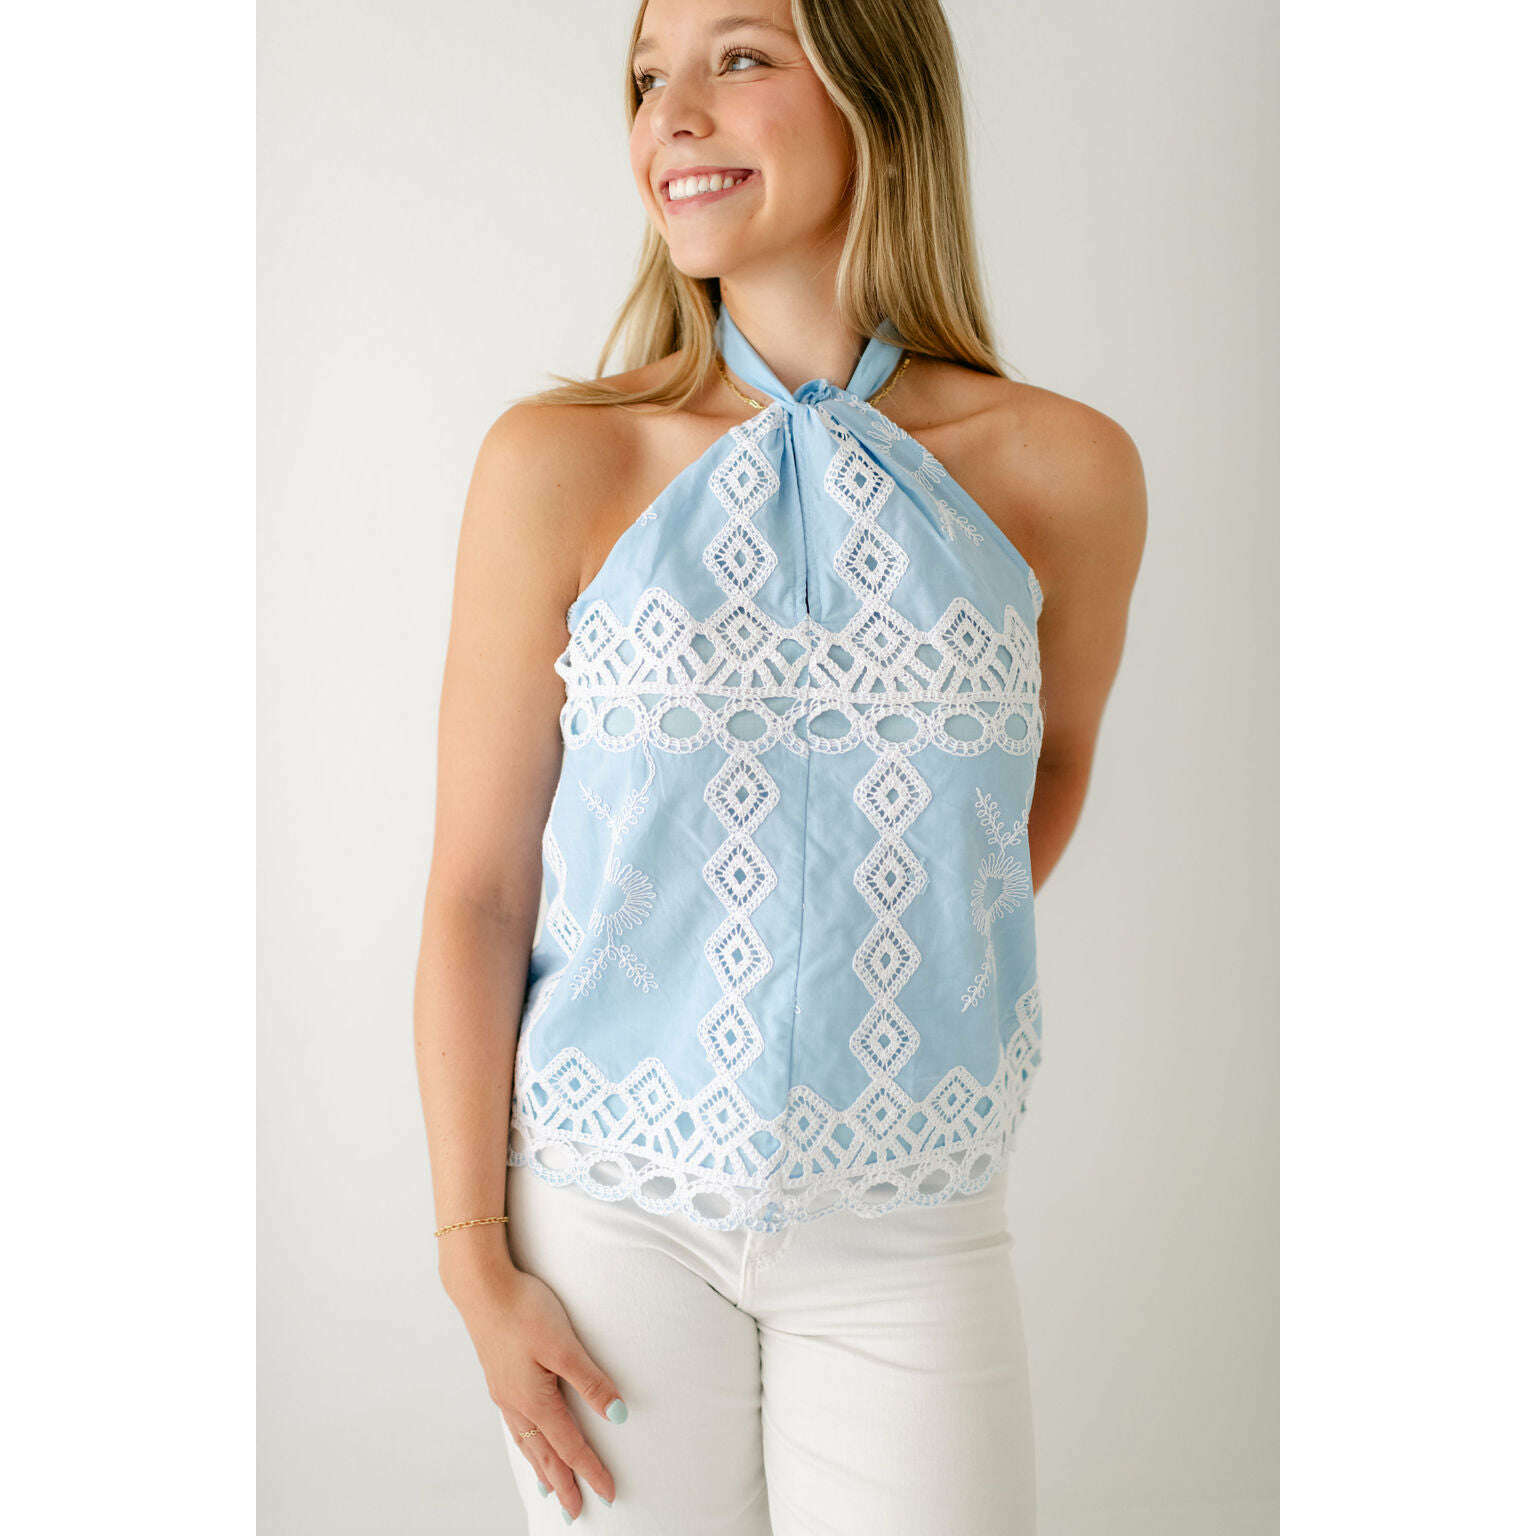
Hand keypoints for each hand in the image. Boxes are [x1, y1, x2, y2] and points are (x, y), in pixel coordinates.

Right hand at [452, 1263, 625, 1520]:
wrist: (482, 1286)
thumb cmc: (523, 1310)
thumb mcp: (564, 1345)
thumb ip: (590, 1381)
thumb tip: (617, 1415)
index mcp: (534, 1401)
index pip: (570, 1446)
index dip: (591, 1470)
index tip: (609, 1494)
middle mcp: (516, 1404)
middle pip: (544, 1454)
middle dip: (562, 1483)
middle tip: (575, 1512)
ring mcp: (504, 1391)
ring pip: (527, 1442)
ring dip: (541, 1468)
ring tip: (550, 1488)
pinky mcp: (498, 1377)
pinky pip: (515, 1425)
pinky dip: (526, 1443)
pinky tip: (527, 1439)